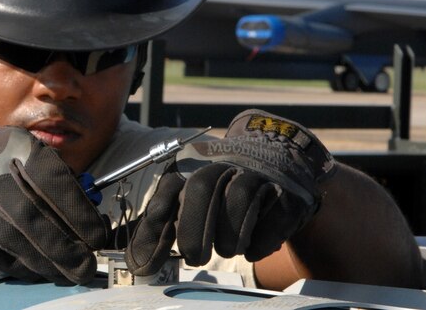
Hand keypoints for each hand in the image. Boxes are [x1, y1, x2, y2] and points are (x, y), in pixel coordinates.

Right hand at [0, 107, 109, 284]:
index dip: (77, 212)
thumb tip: (90, 213)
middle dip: (62, 245)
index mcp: (15, 149)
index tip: (97, 235)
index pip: (50, 180)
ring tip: (70, 273)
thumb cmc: (1, 158)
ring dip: (44, 262)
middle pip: (28, 215)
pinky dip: (22, 266)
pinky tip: (42, 270)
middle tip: (86, 264)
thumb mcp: (29, 149)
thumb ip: (60, 176)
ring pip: (9, 239)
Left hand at [126, 109, 335, 274]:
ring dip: (228, 236)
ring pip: (238, 199)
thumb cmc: (224, 189)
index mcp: (197, 165)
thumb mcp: (190, 201)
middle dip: (194, 229)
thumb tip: (138, 263)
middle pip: (202, 187)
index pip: (171, 185)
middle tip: (194, 257)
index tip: (153, 239)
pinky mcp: (287, 194)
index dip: (159, 213)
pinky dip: (258, 242)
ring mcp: (259, 175)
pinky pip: (272, 219)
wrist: (282, 162)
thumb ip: (162, 228)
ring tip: (226, 249)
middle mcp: (226, 163)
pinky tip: (251, 249)